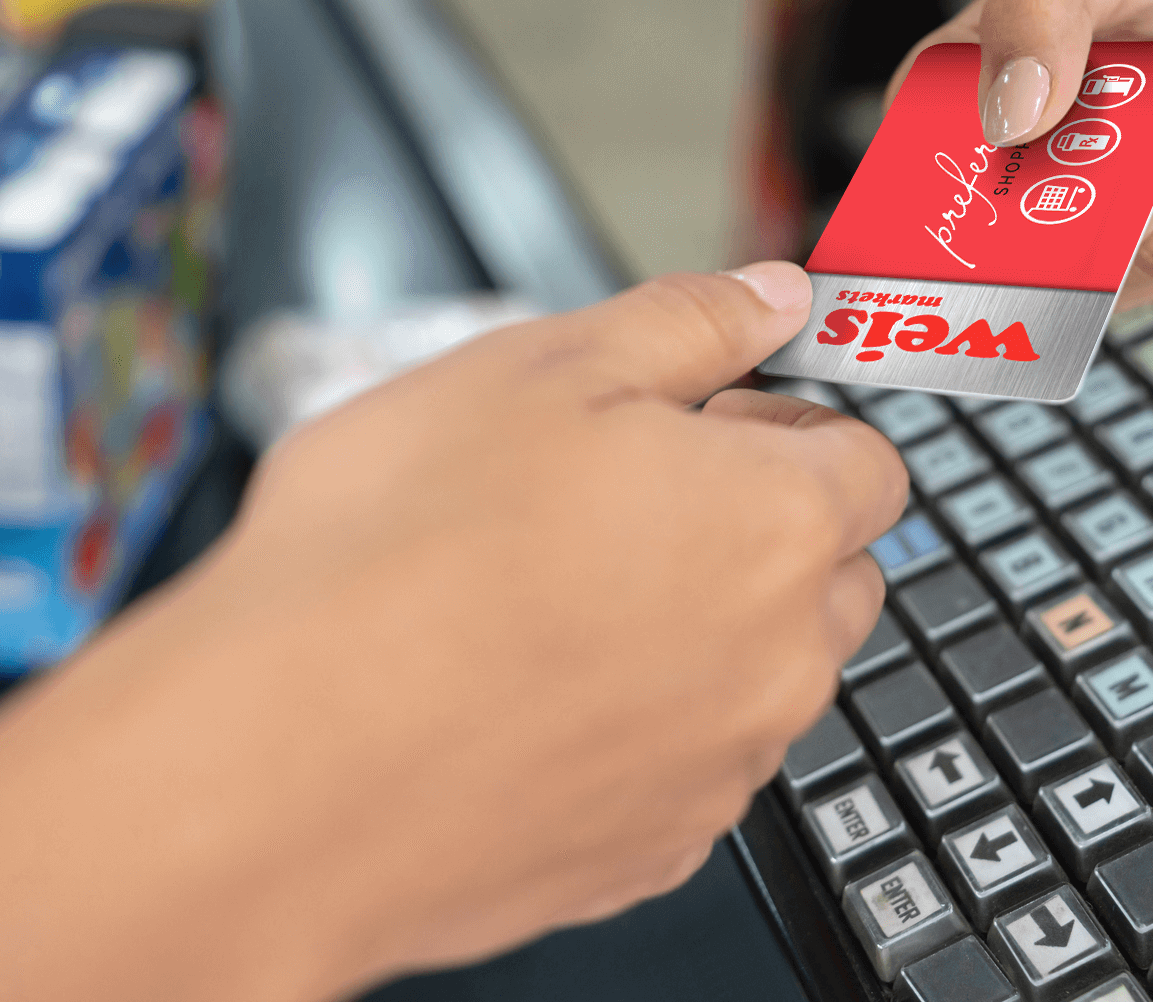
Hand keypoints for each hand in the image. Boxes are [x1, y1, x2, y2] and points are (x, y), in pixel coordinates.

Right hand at [205, 262, 905, 988]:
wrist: (283, 761)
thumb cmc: (396, 557)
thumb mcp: (539, 367)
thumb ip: (686, 323)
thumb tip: (772, 296)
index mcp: (774, 522)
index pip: (869, 465)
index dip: (787, 429)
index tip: (711, 425)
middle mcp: (776, 661)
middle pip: (829, 582)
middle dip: (758, 535)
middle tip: (621, 504)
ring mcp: (714, 772)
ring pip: (755, 684)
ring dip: (693, 637)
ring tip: (546, 600)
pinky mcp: (644, 855)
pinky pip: (678, 775)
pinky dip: (630, 734)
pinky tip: (522, 694)